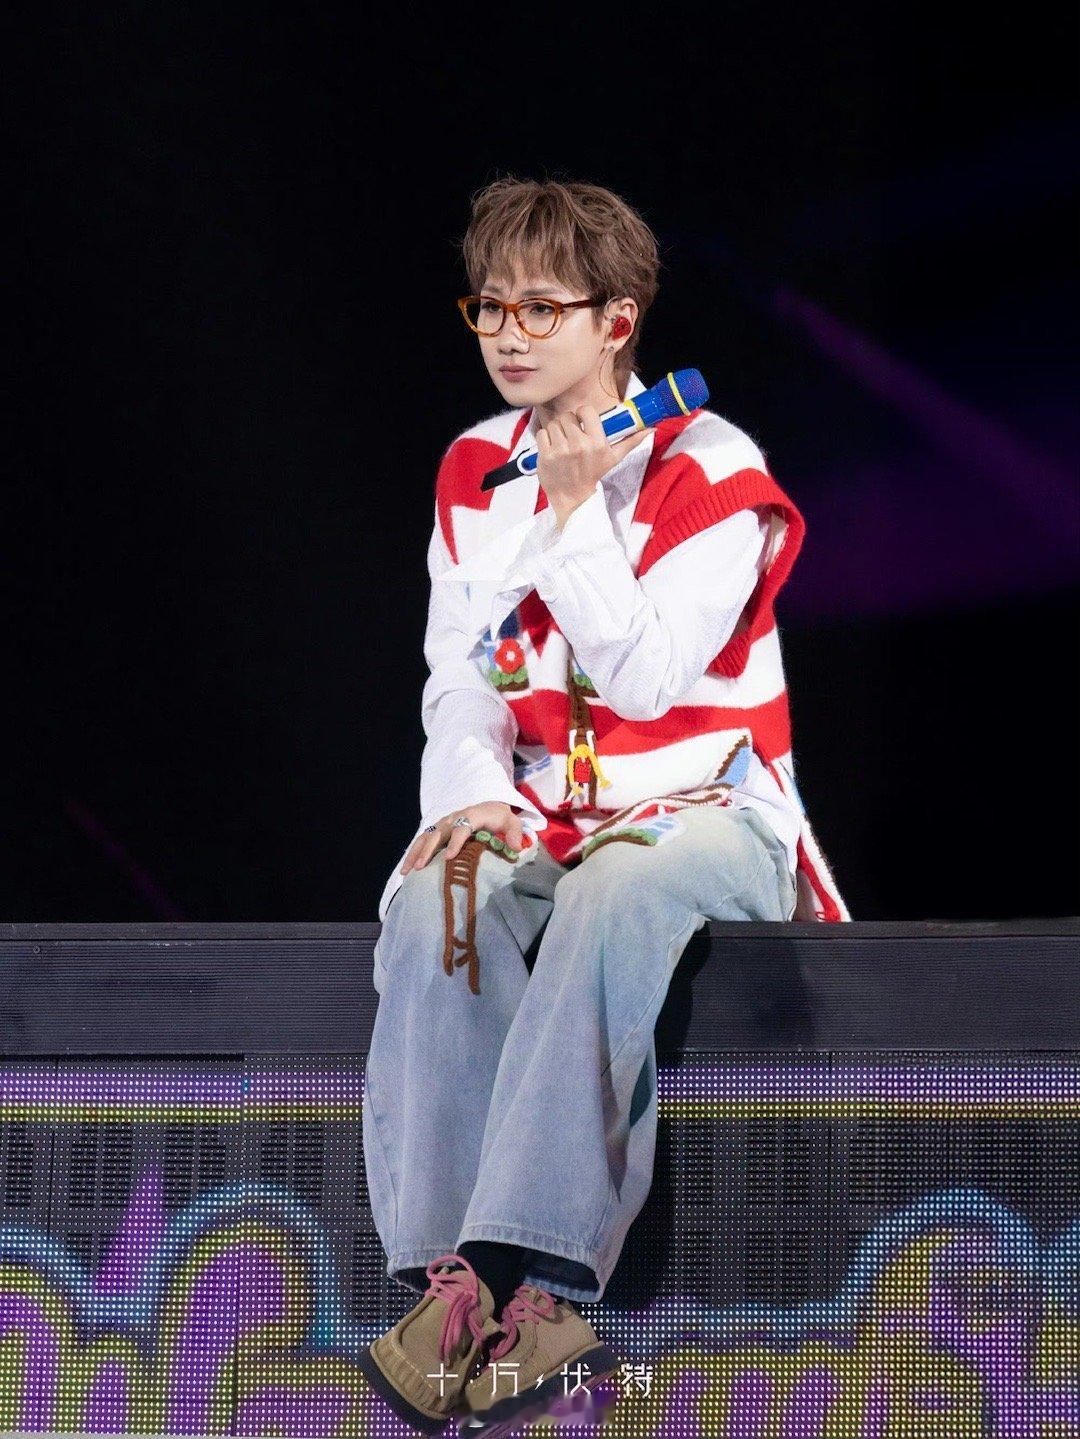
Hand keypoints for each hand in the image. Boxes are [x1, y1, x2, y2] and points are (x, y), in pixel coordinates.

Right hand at [400, 801, 525, 873]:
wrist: (488, 807)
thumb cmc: (499, 818)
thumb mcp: (511, 822)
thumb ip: (515, 833)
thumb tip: (516, 848)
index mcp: (472, 815)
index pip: (461, 828)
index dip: (455, 842)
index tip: (448, 857)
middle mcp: (453, 818)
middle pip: (437, 833)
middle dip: (428, 850)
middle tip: (420, 867)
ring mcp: (443, 823)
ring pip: (425, 837)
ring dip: (415, 854)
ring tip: (406, 872)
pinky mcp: (437, 829)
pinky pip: (422, 841)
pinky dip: (413, 854)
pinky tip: (406, 870)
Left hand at [535, 405, 647, 529]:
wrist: (573, 498)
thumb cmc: (594, 475)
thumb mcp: (614, 458)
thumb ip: (631, 441)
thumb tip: (651, 429)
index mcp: (598, 443)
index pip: (585, 410)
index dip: (582, 414)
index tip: (582, 423)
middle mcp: (579, 445)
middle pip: (567, 416)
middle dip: (568, 424)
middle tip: (571, 436)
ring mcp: (561, 451)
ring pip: (553, 424)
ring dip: (556, 431)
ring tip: (562, 444)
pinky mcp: (546, 456)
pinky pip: (541, 433)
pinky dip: (545, 439)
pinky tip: (552, 449)